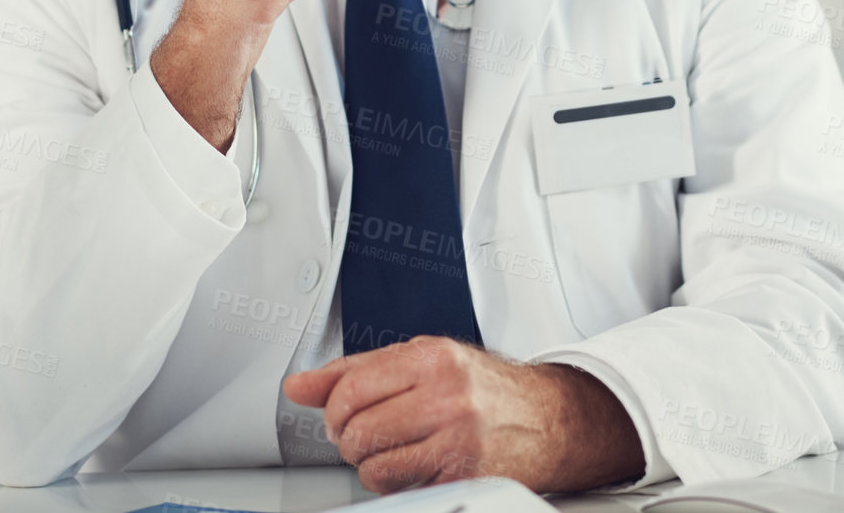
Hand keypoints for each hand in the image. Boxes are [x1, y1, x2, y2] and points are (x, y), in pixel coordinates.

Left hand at [282, 337, 644, 493]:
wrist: (546, 418)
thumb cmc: (481, 387)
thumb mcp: (421, 359)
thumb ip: (355, 370)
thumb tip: (298, 386)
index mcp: (430, 357)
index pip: (350, 386)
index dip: (333, 409)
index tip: (338, 415)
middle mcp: (445, 393)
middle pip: (357, 428)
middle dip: (349, 439)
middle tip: (362, 435)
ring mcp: (457, 436)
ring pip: (373, 464)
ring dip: (371, 464)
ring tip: (389, 451)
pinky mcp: (464, 474)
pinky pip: (401, 487)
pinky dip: (396, 482)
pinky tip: (413, 466)